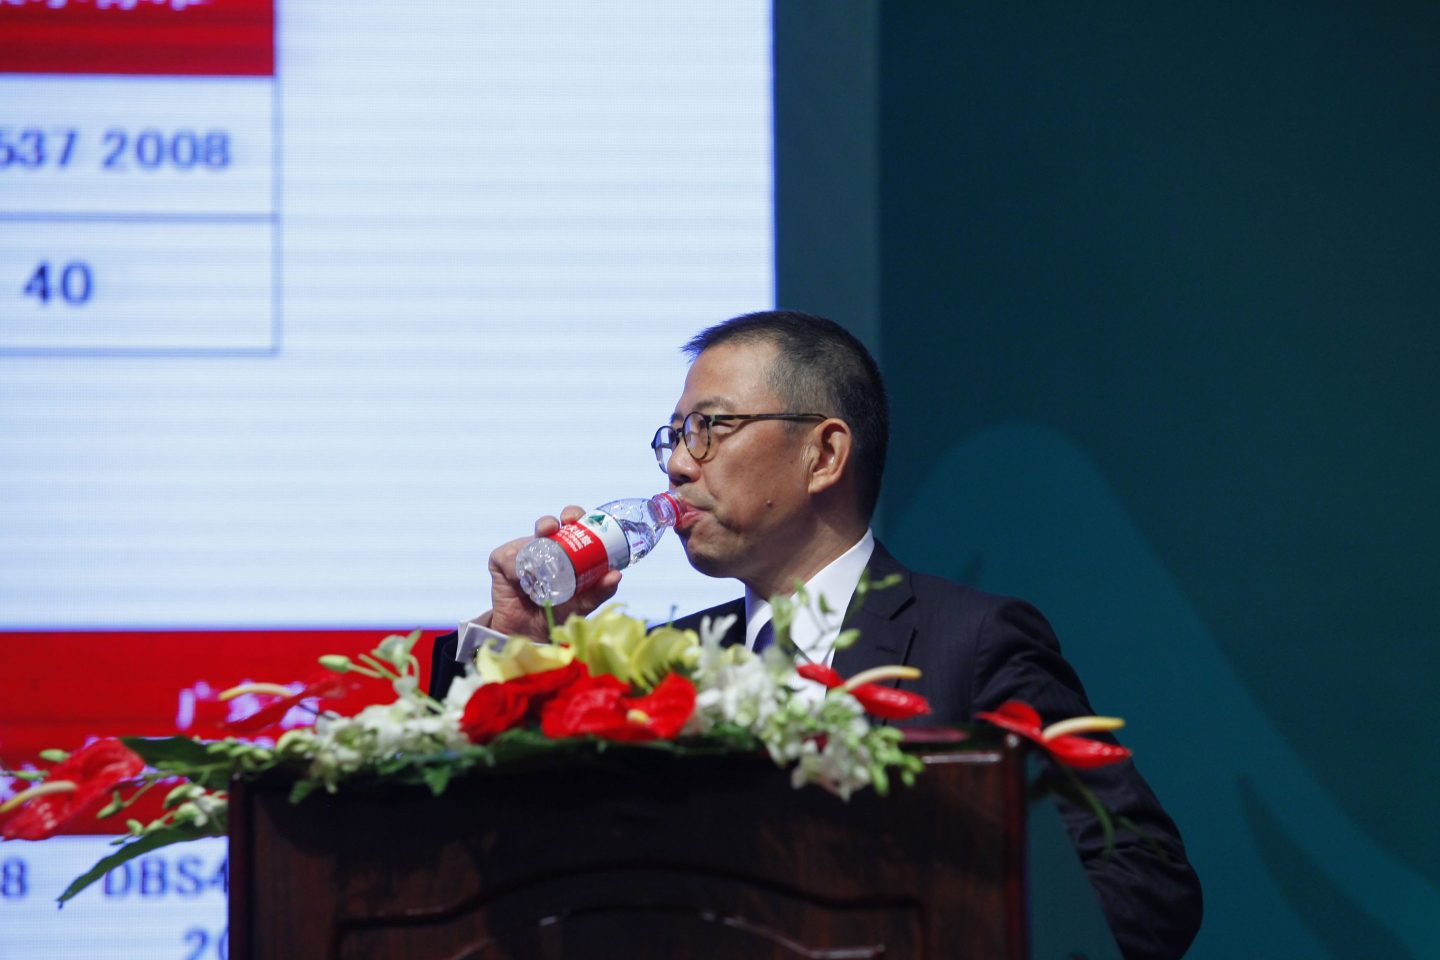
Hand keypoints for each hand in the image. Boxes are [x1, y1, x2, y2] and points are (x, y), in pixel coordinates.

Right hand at [486, 505, 622, 639]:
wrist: (529, 635)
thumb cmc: (557, 614)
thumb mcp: (582, 602)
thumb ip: (599, 591)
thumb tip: (616, 575)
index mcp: (565, 551)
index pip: (572, 526)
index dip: (576, 517)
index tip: (581, 520)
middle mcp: (544, 547)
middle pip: (549, 524)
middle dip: (556, 519)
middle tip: (564, 523)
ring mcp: (522, 552)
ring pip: (528, 537)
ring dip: (535, 538)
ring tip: (544, 543)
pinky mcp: (501, 562)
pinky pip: (507, 557)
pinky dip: (515, 567)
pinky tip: (520, 580)